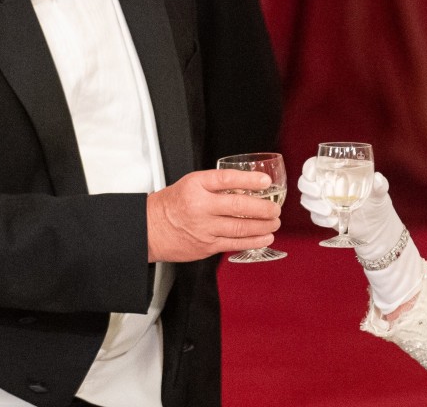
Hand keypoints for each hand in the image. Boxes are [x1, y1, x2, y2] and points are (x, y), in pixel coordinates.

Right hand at [146, 169, 280, 261]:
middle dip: (263, 208)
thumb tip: (246, 187)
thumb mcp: (190, 184)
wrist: (151, 228)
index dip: (249, 180)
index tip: (265, 182)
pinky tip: (264, 237)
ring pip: (241, 227)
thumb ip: (216, 185)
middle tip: (275, 208)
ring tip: (274, 222)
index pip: (226, 179)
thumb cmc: (172, 204)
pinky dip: (253, 240)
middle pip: (238, 206)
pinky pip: (235, 244)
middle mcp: (200, 206)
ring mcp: (204, 228)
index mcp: (195, 186)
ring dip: (263, 225)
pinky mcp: (207, 246)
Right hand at [298, 156, 400, 256]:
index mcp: (335, 173)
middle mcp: (325, 185)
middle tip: (318, 193)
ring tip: (329, 211)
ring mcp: (323, 201)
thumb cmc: (376, 204)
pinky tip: (333, 221)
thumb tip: (378, 178)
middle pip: (304, 182)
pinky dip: (321, 219)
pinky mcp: (323, 216)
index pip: (315, 165)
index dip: (309, 168)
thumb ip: (379, 185)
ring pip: (306, 199)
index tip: (311, 174)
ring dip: (314, 205)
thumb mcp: (379, 193)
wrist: (377, 229)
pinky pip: (314, 216)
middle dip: (307, 187)